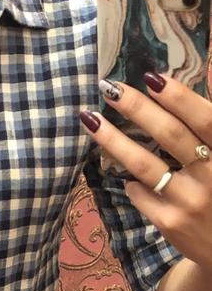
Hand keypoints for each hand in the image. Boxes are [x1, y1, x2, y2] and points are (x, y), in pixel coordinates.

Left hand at [80, 72, 211, 274]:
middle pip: (170, 135)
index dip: (179, 97)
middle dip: (137, 108)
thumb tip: (211, 67)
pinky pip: (140, 193)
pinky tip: (126, 175)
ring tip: (90, 120)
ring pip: (145, 165)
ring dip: (114, 140)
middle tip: (109, 87)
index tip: (150, 77)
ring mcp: (190, 202)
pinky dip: (131, 182)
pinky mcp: (170, 223)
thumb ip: (211, 122)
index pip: (204, 119)